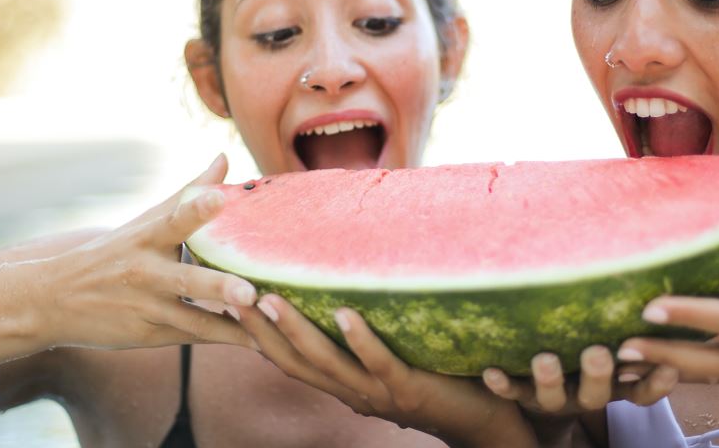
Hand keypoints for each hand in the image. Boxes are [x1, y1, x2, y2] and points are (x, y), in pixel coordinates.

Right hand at [31, 154, 258, 349]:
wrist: (54, 299)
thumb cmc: (115, 252)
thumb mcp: (146, 220)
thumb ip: (190, 192)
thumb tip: (225, 157)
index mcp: (148, 237)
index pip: (174, 218)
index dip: (197, 209)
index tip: (220, 198)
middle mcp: (147, 272)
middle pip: (188, 280)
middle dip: (219, 286)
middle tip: (250, 291)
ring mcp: (148, 307)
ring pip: (193, 319)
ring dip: (230, 326)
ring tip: (265, 335)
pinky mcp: (149, 335)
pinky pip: (192, 337)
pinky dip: (222, 339)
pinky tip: (257, 343)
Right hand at [236, 294, 534, 447]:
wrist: (487, 424)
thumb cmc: (443, 383)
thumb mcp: (394, 365)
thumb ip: (370, 342)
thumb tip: (347, 294)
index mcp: (346, 386)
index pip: (291, 361)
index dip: (258, 336)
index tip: (230, 301)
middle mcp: (354, 393)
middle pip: (297, 362)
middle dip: (263, 330)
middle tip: (233, 294)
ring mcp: (379, 392)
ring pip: (328, 362)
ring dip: (298, 331)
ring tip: (271, 299)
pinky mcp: (409, 387)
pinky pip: (379, 362)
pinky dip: (360, 338)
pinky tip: (344, 312)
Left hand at [480, 348, 676, 443]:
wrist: (541, 407)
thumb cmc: (585, 358)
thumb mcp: (613, 352)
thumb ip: (629, 331)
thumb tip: (652, 285)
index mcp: (613, 386)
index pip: (641, 390)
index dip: (656, 383)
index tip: (669, 367)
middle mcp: (586, 395)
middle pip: (596, 394)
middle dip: (597, 374)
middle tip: (597, 353)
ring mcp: (554, 398)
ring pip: (553, 397)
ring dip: (549, 379)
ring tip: (544, 359)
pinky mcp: (523, 395)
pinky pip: (512, 392)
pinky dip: (503, 383)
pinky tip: (490, 371)